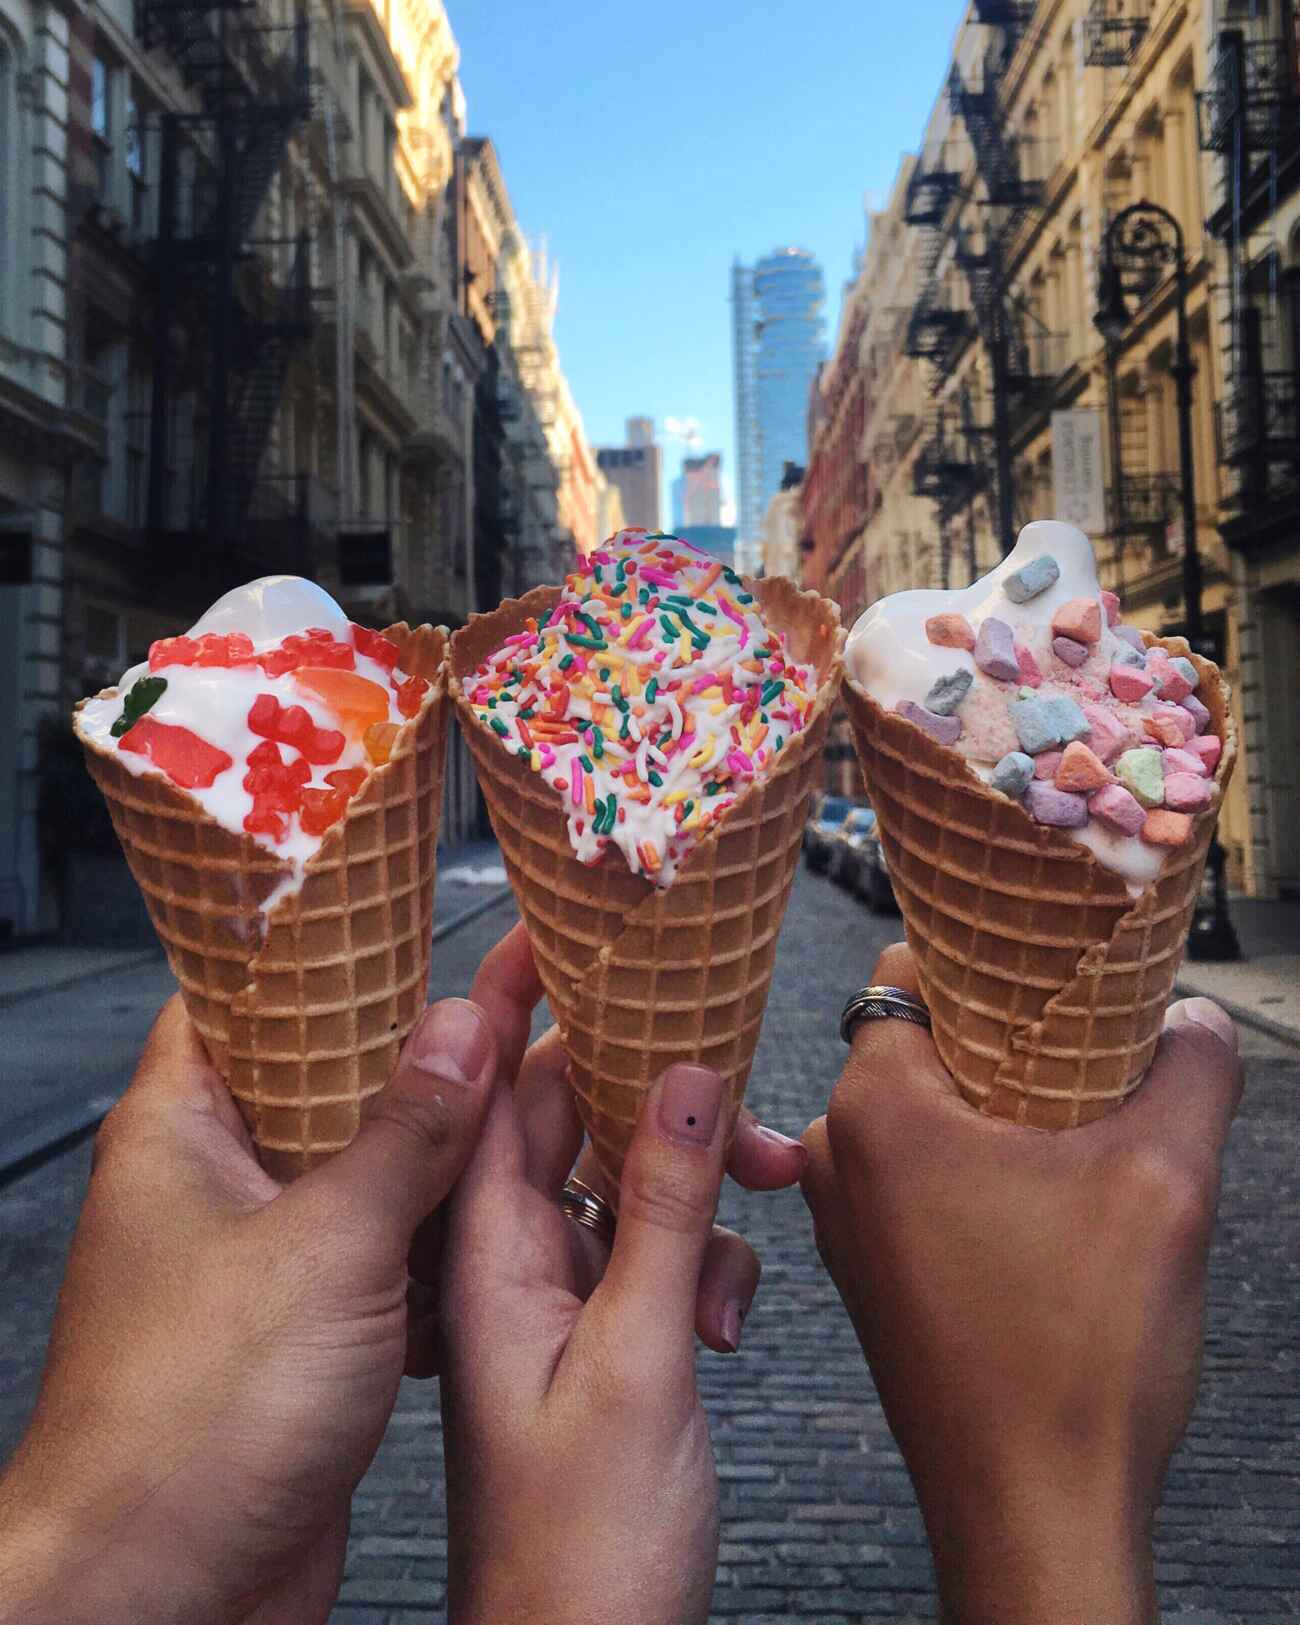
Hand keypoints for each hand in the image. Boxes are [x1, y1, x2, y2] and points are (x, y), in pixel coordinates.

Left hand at [0, 991, 499, 1624]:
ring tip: (531, 1107)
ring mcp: (268, 1262)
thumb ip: (405, 1133)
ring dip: (445, 1158)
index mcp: (183, 1134)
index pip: (238, 1000)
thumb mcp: (323, 1247)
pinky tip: (508, 1228)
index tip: (399, 921)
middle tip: (503, 1008)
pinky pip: (389, 1259)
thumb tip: (463, 1032)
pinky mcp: (311, 1333)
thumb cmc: (186, 1422)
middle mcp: (220, 1187)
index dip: (316, 955)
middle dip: (417, 1057)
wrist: (163, 1593)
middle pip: (325, 1082)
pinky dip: (443, 1246)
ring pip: (369, 1175)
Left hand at [414, 922, 806, 1370]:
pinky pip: (651, 1260)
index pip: (488, 1077)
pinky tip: (726, 1325)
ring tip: (769, 1195)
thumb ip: (656, 1214)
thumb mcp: (625, 1360)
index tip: (571, 919)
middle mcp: (505, 1260)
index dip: (515, 991)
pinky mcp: (598, 1347)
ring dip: (699, 1183)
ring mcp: (551, 1304)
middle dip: (657, 1084)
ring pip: (628, 1185)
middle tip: (742, 1077)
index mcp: (483, 1249)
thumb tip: (676, 1070)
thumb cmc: (569, 1547)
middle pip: (571, 1116)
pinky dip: (702, 1267)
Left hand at [802, 943, 1242, 1624]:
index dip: (988, 963)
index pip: (910, 973)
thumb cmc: (1072, 1359)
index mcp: (877, 1109)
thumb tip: (1196, 1020)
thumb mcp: (1165, 1183)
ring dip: (999, 1113)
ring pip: (925, 1116)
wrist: (1035, 1513)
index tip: (1054, 971)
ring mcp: (849, 1219)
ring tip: (1082, 1134)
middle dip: (1004, 1041)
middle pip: (919, 1044)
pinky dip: (979, 1170)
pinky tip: (1051, 1202)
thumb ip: (1188, 1074)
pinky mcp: (874, 1272)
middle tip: (1087, 1054)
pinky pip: (919, 1179)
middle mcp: (838, 1155)